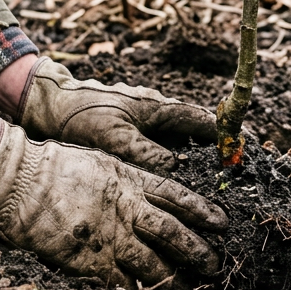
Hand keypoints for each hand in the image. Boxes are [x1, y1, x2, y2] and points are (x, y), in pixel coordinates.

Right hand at [0, 121, 226, 287]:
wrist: (21, 181)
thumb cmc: (56, 166)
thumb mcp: (102, 161)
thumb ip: (128, 178)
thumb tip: (148, 193)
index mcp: (131, 180)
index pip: (177, 196)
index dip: (201, 210)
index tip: (222, 222)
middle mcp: (127, 208)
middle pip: (172, 232)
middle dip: (196, 250)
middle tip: (213, 265)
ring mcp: (110, 235)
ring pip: (152, 262)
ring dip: (173, 280)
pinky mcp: (90, 258)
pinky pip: (120, 281)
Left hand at [16, 57, 215, 171]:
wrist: (49, 104)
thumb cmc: (81, 116)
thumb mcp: (115, 138)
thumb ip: (147, 153)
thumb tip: (177, 168)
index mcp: (158, 108)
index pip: (202, 120)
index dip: (224, 134)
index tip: (242, 150)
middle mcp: (155, 112)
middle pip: (194, 131)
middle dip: (212, 150)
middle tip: (228, 175)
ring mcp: (143, 120)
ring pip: (177, 140)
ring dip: (191, 157)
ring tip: (205, 185)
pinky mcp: (130, 130)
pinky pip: (159, 145)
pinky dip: (170, 159)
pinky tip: (169, 181)